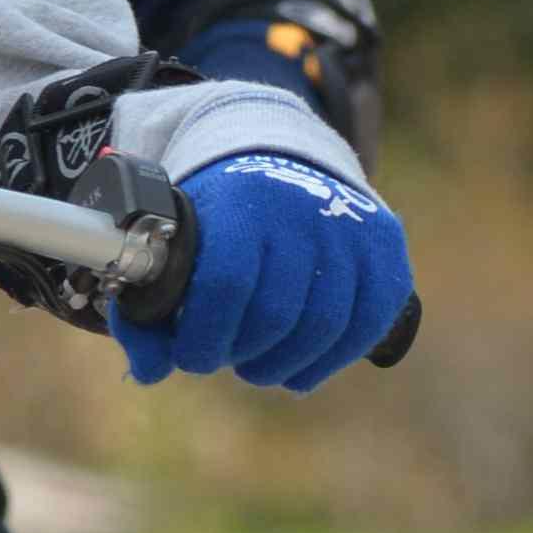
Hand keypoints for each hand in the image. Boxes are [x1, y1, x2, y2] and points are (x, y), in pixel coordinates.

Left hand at [120, 141, 413, 391]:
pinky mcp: (385, 246)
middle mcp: (303, 206)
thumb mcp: (175, 244)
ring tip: (257, 367)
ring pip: (325, 325)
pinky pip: (367, 323)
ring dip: (284, 364)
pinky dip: (330, 360)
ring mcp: (352, 224)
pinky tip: (299, 369)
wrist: (281, 160)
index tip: (191, 357)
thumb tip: (148, 372)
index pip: (227, 282)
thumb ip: (147, 308)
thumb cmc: (219, 218)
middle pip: (277, 313)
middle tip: (225, 360)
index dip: (205, 335)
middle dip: (242, 353)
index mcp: (241, 199)